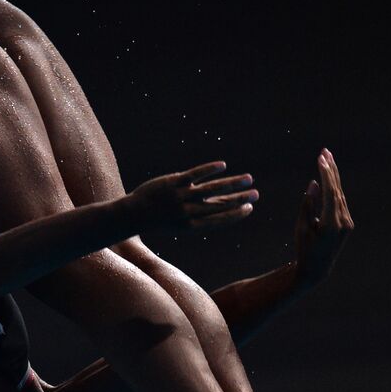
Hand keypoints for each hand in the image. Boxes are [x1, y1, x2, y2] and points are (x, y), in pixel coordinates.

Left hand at [128, 160, 257, 233]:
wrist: (134, 214)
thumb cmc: (158, 219)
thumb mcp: (178, 222)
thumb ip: (197, 214)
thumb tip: (216, 206)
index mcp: (191, 225)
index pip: (219, 219)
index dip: (236, 214)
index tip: (249, 208)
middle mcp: (189, 212)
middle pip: (220, 204)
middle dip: (240, 199)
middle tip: (256, 194)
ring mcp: (182, 197)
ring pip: (212, 189)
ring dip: (232, 183)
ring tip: (248, 178)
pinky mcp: (174, 182)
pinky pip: (195, 175)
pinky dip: (209, 169)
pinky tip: (223, 166)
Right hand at [294, 147, 353, 287]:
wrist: (316, 268)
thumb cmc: (304, 247)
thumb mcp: (301, 227)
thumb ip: (308, 204)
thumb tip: (315, 183)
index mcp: (330, 224)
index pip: (330, 192)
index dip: (326, 174)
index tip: (320, 158)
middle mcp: (343, 222)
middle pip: (338, 190)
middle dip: (331, 170)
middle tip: (325, 152)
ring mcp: (347, 223)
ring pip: (340, 195)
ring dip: (333, 177)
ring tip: (326, 159)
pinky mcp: (347, 224)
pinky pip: (340, 202)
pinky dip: (334, 189)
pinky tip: (329, 177)